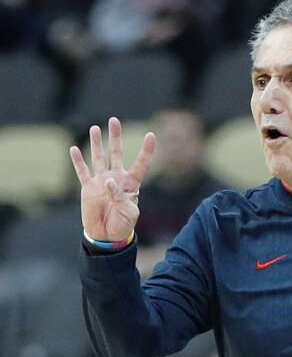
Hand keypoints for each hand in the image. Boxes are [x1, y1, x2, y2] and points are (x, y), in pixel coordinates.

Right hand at [69, 117, 155, 241]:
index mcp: (132, 183)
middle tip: (114, 120)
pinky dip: (78, 161)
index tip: (151, 135)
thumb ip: (120, 197)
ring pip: (99, 158)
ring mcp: (101, 181)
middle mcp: (116, 178)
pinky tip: (74, 148)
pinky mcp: (88, 188)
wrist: (107, 236)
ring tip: (96, 128)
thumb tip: (107, 181)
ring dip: (97, 143)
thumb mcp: (129, 213)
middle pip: (116, 153)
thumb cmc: (123, 224)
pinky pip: (82, 172)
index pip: (141, 163)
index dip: (147, 150)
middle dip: (115, 137)